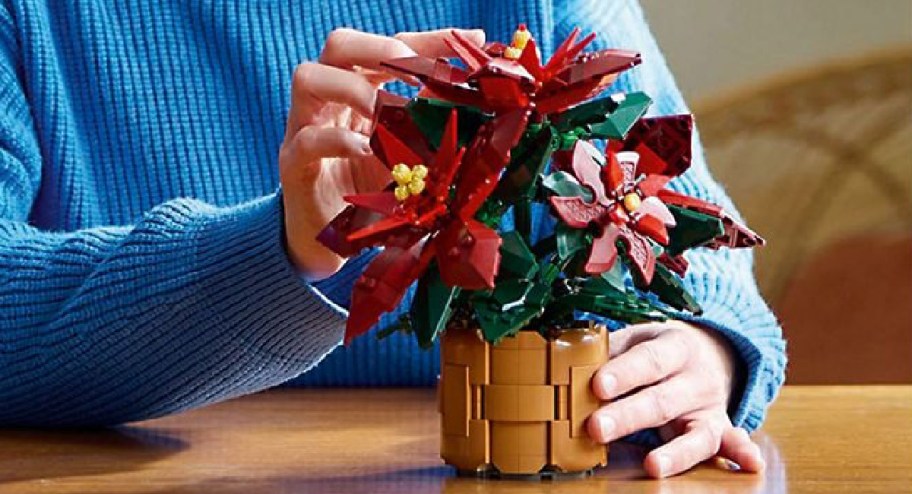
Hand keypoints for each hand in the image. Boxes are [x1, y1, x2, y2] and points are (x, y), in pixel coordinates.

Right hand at [279, 28, 484, 278]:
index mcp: (359, 89)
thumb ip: (432, 125)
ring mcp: (304, 127)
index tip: (470, 43)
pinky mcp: (294, 165)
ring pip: (309, 77)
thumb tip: (478, 100)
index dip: (428, 40)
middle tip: (416, 76)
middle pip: (340, 45)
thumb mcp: (409, 153)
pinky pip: (308, 139)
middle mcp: (329, 99)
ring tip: (387, 114)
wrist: (331, 242)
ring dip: (356, 89)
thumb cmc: (371, 192)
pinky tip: (368, 152)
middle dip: (381, 50)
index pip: (389, 47)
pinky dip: (339, 141)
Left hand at [587, 321, 765, 477]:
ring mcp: (710, 406)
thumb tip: (567, 365)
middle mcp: (696, 377)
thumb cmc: (658, 349)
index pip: (647, 359)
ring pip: (696, 432)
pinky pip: (731, 442)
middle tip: (596, 427)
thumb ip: (608, 352)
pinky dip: (742, 452)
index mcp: (674, 346)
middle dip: (629, 416)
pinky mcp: (720, 428)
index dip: (623, 373)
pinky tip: (749, 465)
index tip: (597, 385)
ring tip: (653, 466)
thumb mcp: (637, 338)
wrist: (710, 350)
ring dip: (675, 452)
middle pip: (662, 400)